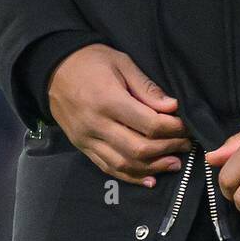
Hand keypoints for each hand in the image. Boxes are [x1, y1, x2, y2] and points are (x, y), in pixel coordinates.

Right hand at [47, 44, 191, 186]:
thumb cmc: (91, 61)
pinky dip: (131, 177)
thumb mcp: (122, 62)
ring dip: (153, 168)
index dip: (173, 129)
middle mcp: (96, 124)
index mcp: (109, 100)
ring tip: (174, 164)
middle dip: (167, 149)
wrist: (53, 69)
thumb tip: (172, 107)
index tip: (186, 126)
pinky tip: (150, 179)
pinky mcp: (82, 147)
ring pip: (124, 164)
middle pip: (138, 149)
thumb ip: (146, 87)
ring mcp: (87, 139)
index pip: (149, 124)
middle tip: (185, 145)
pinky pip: (108, 168)